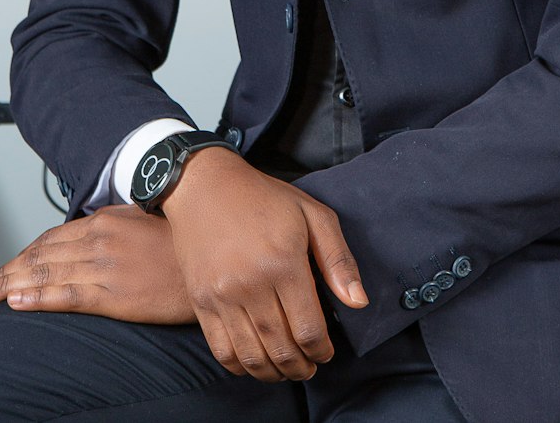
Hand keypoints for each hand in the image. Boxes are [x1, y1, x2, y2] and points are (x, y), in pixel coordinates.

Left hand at [0, 204, 194, 324]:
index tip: (7, 267)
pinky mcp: (114, 294)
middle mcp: (100, 238)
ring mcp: (105, 266)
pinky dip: (38, 298)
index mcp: (107, 219)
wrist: (213, 262)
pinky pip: (66, 296)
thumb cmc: (183, 244)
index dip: (24, 254)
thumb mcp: (146, 220)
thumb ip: (117, 226)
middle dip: (8, 272)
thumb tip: (93, 233)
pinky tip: (17, 303)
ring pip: (46, 274)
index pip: (52, 237)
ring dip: (12, 285)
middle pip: (42, 255)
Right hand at [160, 148, 367, 383]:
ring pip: (252, 356)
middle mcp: (251, 285)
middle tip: (310, 367)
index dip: (322, 350)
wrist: (205, 186)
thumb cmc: (264, 198)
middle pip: (282, 349)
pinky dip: (241, 366)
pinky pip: (222, 350)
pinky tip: (255, 362)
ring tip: (286, 370)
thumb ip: (338, 259)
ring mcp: (222, 296)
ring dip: (273, 373)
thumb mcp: (312, 213)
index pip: (309, 329)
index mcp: (284, 263)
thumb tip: (358, 302)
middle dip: (301, 367)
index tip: (326, 352)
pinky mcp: (200, 301)